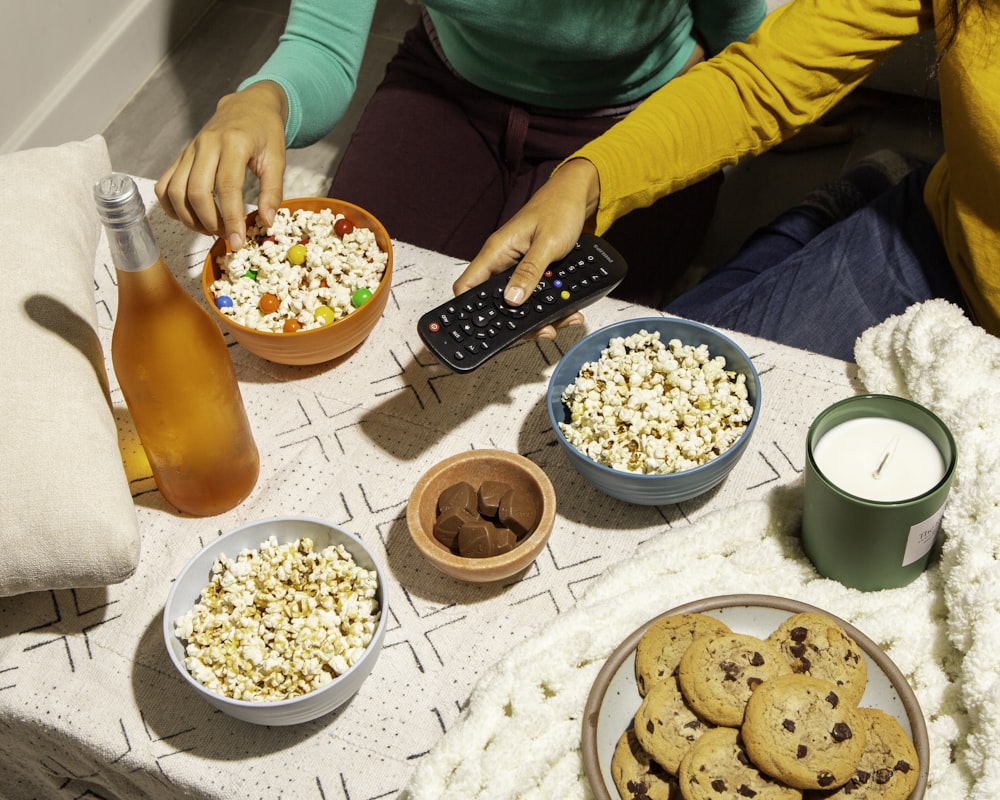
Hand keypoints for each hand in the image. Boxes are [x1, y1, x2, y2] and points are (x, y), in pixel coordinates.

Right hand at [155, 81, 288, 249]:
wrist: (248, 106)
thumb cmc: (265, 133)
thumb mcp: (277, 159)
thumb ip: (273, 191)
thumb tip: (267, 222)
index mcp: (234, 143)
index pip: (227, 187)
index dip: (231, 218)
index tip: (237, 241)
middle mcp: (207, 145)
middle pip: (196, 191)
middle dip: (209, 221)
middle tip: (225, 235)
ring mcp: (190, 150)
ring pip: (175, 190)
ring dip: (189, 218)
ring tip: (210, 229)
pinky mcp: (181, 156)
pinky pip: (164, 184)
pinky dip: (172, 206)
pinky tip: (190, 217)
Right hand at [456, 158, 600, 338]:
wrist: (578, 195)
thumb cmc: (559, 208)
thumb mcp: (547, 243)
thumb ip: (529, 272)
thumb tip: (512, 300)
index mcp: (496, 252)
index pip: (468, 286)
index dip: (470, 310)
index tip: (484, 329)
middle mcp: (503, 263)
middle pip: (498, 303)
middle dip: (519, 321)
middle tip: (542, 330)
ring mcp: (518, 269)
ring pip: (521, 303)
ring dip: (541, 316)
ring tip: (563, 320)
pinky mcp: (533, 272)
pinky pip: (537, 296)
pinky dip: (552, 306)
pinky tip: (569, 311)